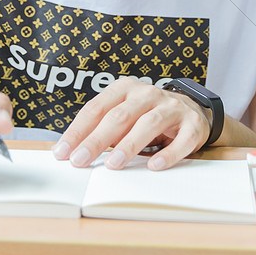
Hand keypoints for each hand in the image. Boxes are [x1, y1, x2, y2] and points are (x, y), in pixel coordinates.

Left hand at [52, 77, 209, 171]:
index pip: (96, 108)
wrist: (191, 110)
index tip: (63, 151)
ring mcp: (172, 107)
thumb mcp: (123, 115)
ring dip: (129, 145)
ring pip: (148, 124)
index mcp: (125, 88)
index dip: (78, 130)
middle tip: (80, 161)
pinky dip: (167, 154)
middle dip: (97, 140)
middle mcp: (147, 94)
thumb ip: (100, 129)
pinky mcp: (192, 125)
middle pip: (119, 116)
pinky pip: (181, 140)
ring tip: (113, 164)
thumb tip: (70, 151)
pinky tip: (154, 166)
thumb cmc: (147, 115)